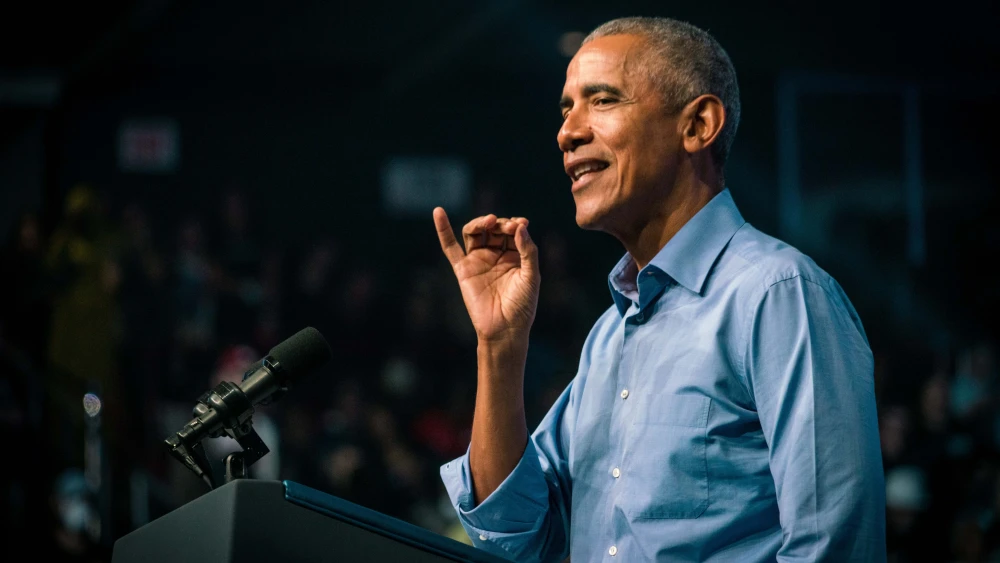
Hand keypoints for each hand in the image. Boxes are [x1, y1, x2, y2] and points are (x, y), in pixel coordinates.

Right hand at [434, 208, 539, 343]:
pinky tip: (438, 212)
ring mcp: (478, 261)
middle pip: (493, 228)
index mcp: (515, 255)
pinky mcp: (463, 270)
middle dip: (500, 223)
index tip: (520, 224)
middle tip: (507, 226)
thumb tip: (520, 225)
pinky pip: (450, 248)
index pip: (512, 231)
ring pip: (474, 233)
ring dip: (480, 222)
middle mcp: (495, 255)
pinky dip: (443, 230)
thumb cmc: (522, 305)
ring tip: (489, 220)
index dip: (515, 224)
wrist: (504, 329)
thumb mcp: (531, 276)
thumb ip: (528, 250)